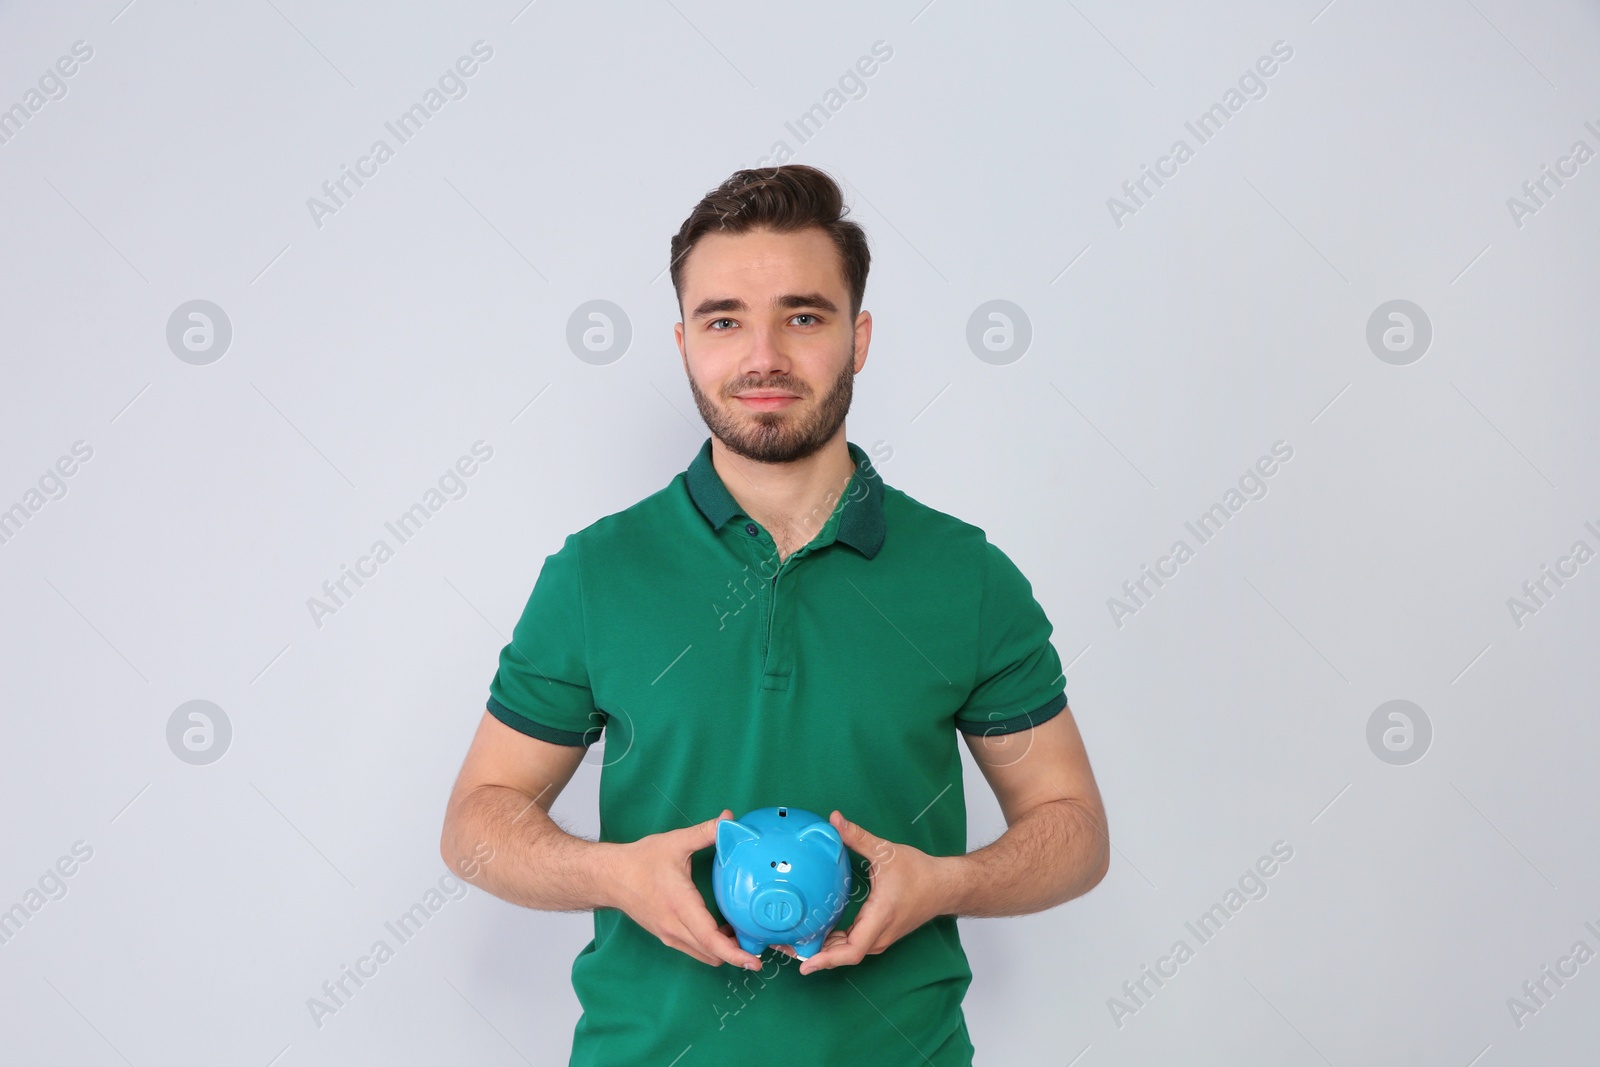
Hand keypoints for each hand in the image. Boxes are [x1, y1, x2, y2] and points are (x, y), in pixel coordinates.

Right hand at [609, 809, 762, 970]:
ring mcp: (669, 935)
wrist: (610, 877)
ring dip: (724, 951)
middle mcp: (675, 927)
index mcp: (680, 906)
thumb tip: (729, 819)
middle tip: (761, 945)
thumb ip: (705, 832)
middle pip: (712, 954)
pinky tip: (722, 930)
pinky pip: (694, 949)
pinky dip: (711, 947)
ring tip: (743, 936)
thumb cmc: (640, 861)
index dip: (735, 953)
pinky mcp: (666, 936)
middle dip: (738, 955)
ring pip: (704, 955)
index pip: (711, 940)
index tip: (754, 961)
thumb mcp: (675, 842)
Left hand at [773, 810, 953, 974]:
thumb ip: (857, 836)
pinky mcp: (880, 933)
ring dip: (824, 950)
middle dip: (815, 955)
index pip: (851, 950)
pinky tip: (817, 936)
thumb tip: (833, 819)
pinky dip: (834, 945)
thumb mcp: (886, 851)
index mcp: (880, 917)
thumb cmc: (919, 872)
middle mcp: (879, 934)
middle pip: (844, 955)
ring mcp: (880, 937)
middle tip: (784, 947)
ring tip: (794, 944)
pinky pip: (854, 945)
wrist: (945, 886)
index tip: (804, 963)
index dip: (826, 959)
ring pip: (848, 952)